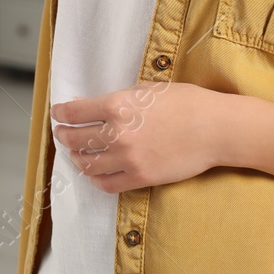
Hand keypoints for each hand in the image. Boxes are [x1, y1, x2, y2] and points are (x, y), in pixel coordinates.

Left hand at [49, 81, 228, 193]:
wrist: (214, 129)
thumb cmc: (185, 102)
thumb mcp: (147, 89)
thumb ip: (118, 98)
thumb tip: (92, 105)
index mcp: (118, 105)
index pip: (75, 113)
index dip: (61, 113)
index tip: (58, 114)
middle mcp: (118, 133)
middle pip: (75, 139)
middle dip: (64, 136)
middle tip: (63, 133)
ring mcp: (127, 158)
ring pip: (87, 163)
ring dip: (77, 158)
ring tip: (77, 153)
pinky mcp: (140, 178)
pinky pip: (105, 183)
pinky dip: (95, 178)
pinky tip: (95, 171)